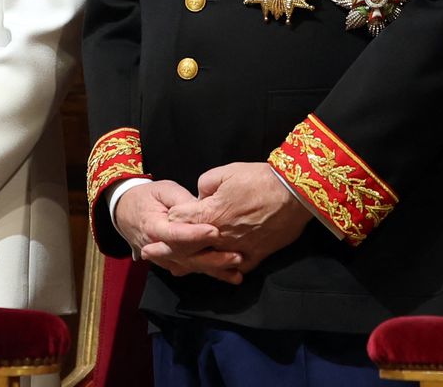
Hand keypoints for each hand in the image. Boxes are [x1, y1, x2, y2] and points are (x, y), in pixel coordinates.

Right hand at [116, 180, 243, 283]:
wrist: (126, 211)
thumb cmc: (148, 196)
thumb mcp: (164, 190)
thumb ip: (183, 200)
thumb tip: (203, 208)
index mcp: (153, 227)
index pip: (176, 234)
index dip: (196, 234)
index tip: (215, 231)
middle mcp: (157, 248)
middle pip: (186, 257)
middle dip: (212, 258)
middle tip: (236, 256)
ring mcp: (163, 259)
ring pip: (190, 267)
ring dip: (214, 270)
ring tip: (237, 270)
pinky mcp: (170, 263)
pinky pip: (190, 269)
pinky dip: (209, 273)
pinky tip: (227, 276)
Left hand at [165, 162, 311, 272]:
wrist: (292, 193)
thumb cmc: (258, 179)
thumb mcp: (225, 172)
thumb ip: (204, 185)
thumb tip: (199, 196)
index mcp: (210, 213)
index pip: (179, 221)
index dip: (170, 220)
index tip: (162, 222)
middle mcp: (220, 236)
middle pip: (189, 246)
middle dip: (169, 248)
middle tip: (149, 253)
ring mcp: (238, 248)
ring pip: (209, 261)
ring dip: (193, 263)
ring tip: (176, 268)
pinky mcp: (256, 255)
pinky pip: (236, 267)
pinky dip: (225, 269)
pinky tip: (217, 270)